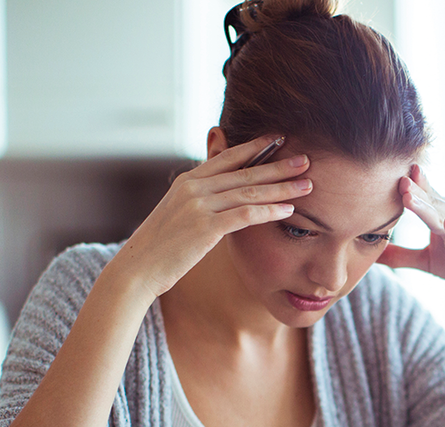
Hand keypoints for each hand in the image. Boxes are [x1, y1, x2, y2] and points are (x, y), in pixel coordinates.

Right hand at [110, 136, 312, 301]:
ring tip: (307, 184)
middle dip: (278, 165)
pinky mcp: (205, 227)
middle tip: (306, 159)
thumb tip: (219, 200)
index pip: (228, 157)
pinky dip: (269, 211)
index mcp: (187, 181)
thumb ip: (198, 202)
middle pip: (245, 171)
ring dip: (282, 187)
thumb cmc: (159, 249)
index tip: (279, 139)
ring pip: (249, 191)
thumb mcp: (177, 216)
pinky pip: (245, 214)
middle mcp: (193, 187)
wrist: (137, 269)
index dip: (256, 147)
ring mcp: (198, 205)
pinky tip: (290, 210)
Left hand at [379, 165, 444, 304]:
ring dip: (425, 206)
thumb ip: (400, 255)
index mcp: (441, 216)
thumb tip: (372, 254)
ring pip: (440, 217)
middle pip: (430, 201)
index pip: (424, 195)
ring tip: (408, 195)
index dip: (411, 183)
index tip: (392, 168)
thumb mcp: (426, 260)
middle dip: (414, 189)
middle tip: (397, 175)